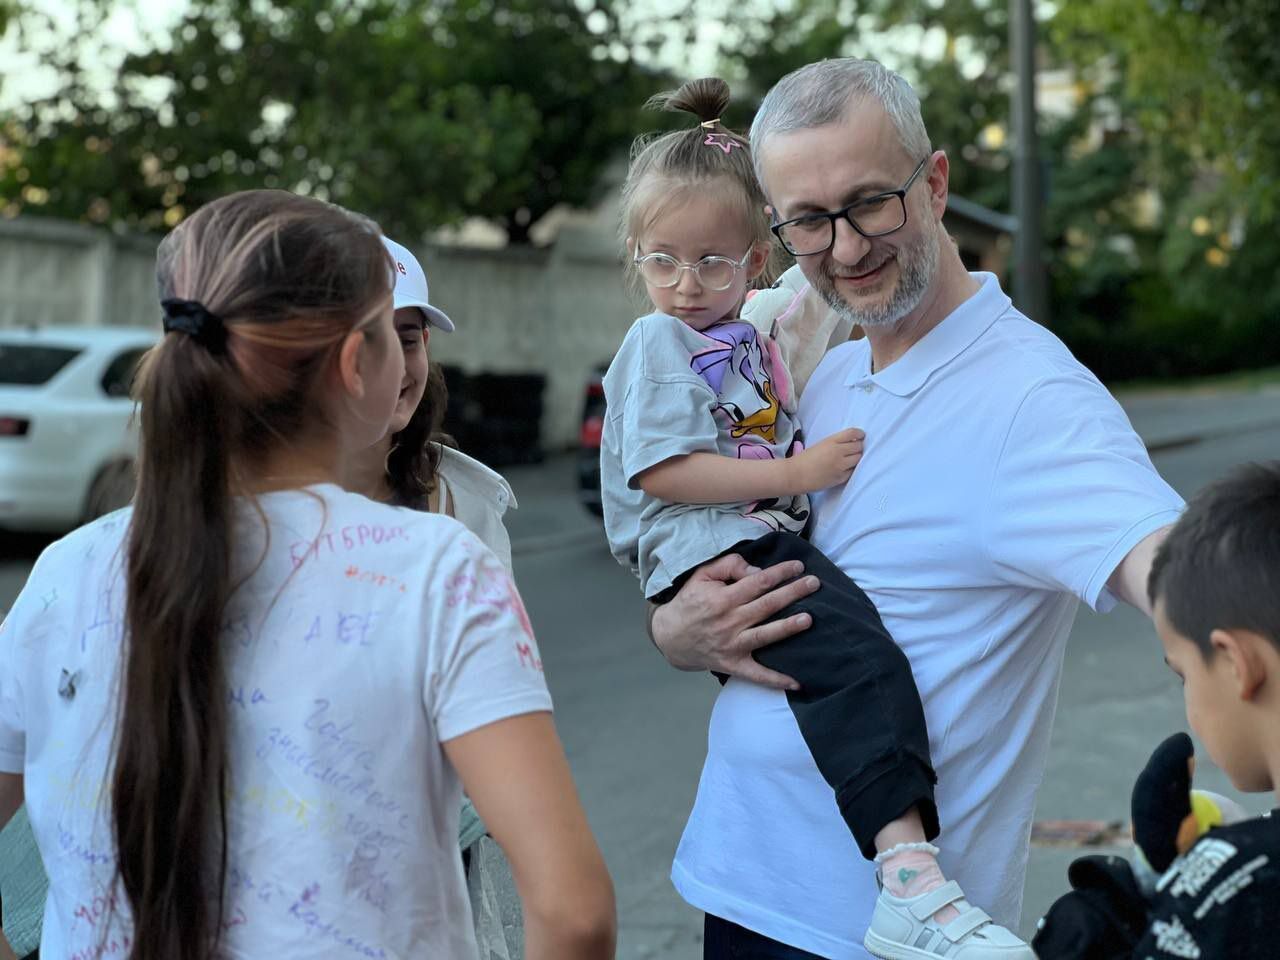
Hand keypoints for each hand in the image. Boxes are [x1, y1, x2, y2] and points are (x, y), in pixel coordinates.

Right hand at [649, 553, 818, 688]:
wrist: (670, 636)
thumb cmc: (689, 602)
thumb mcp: (701, 576)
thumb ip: (728, 565)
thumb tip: (757, 569)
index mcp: (722, 598)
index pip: (757, 582)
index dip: (779, 572)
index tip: (798, 566)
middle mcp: (729, 622)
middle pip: (767, 605)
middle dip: (793, 593)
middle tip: (814, 583)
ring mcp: (732, 645)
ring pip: (765, 635)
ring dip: (788, 627)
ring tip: (808, 619)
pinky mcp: (733, 664)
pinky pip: (757, 674)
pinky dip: (776, 680)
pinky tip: (797, 682)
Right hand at [791, 428, 863, 491]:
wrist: (796, 475)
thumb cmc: (805, 459)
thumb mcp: (821, 444)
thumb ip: (835, 443)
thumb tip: (850, 442)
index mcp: (831, 441)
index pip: (853, 433)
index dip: (860, 434)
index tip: (861, 436)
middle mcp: (838, 452)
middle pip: (859, 446)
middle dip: (858, 447)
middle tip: (854, 449)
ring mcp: (841, 465)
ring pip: (859, 458)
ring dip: (857, 458)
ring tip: (850, 459)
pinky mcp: (841, 477)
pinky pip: (853, 471)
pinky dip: (851, 469)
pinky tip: (844, 469)